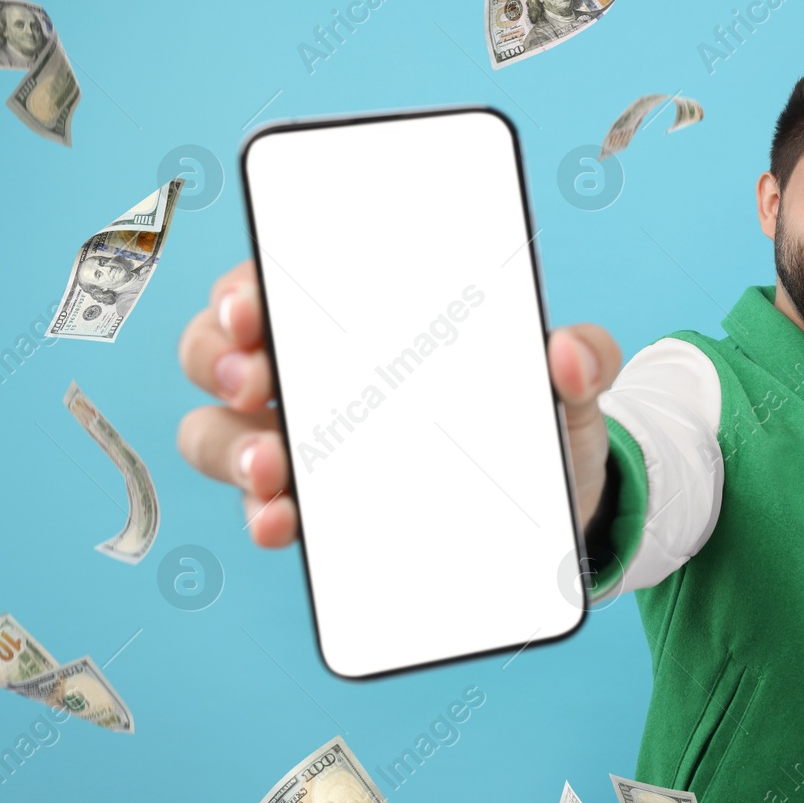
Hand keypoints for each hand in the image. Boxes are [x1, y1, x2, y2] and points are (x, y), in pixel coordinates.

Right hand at [178, 259, 625, 545]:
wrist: (557, 507)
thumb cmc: (541, 420)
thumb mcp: (572, 385)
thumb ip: (587, 358)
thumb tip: (567, 352)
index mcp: (361, 319)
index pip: (275, 281)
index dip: (244, 286)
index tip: (251, 304)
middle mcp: (314, 374)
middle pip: (218, 350)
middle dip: (216, 357)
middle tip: (257, 379)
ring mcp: (305, 444)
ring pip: (217, 431)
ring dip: (229, 446)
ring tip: (271, 466)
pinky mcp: (317, 512)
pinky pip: (262, 507)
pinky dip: (262, 514)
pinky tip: (283, 521)